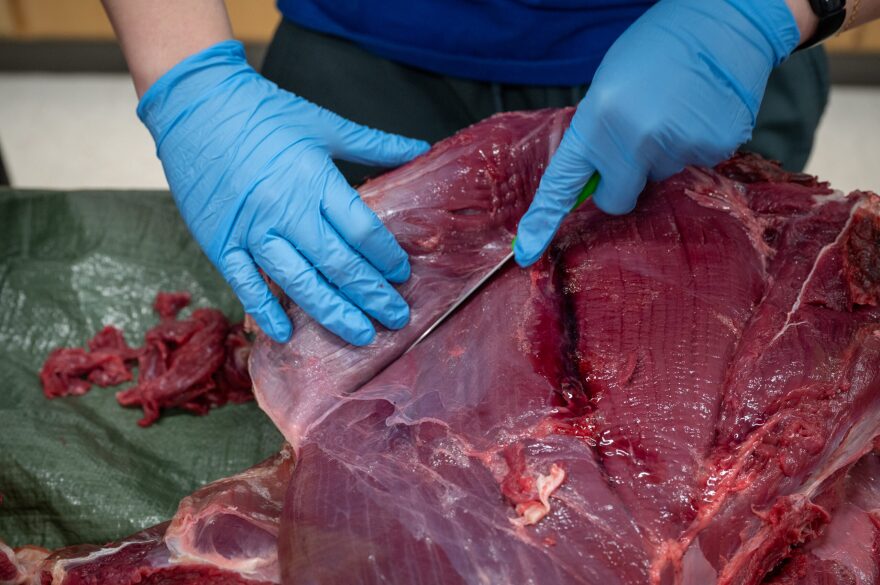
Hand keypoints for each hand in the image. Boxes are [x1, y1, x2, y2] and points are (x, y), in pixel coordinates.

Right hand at [138, 40, 429, 344]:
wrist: (195, 103)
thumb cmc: (262, 112)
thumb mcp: (323, 124)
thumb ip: (374, 144)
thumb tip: (420, 149)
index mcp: (314, 180)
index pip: (361, 231)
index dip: (386, 258)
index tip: (402, 275)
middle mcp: (285, 211)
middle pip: (337, 264)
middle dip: (371, 295)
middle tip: (396, 319)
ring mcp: (250, 231)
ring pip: (297, 282)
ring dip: (332, 312)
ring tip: (360, 334)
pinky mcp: (218, 242)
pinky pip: (245, 284)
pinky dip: (265, 311)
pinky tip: (286, 334)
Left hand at [514, 0, 799, 265]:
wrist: (722, 19)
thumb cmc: (656, 49)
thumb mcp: (607, 87)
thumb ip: (596, 135)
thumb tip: (593, 178)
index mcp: (598, 120)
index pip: (564, 181)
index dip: (543, 218)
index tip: (526, 250)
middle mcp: (635, 139)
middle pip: (617, 199)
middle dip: (622, 183)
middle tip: (636, 143)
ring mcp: (677, 147)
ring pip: (658, 181)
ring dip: (662, 158)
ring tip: (674, 111)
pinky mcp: (714, 149)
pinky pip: (693, 168)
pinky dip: (693, 149)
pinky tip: (697, 114)